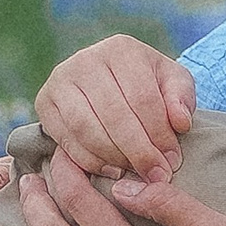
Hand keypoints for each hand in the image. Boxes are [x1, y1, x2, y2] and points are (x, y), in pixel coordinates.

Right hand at [34, 34, 195, 179]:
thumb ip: (182, 98)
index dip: (159, 134)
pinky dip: (89, 161)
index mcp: (122, 49)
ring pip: (87, 129)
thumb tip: (180, 122)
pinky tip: (111, 171)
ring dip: (114, 158)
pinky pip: (66, 140)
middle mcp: (86, 60)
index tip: (172, 161)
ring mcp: (60, 80)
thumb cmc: (147, 83)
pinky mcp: (44, 103)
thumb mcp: (173, 83)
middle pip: (114, 115)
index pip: (142, 98)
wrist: (110, 79)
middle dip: (138, 151)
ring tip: (134, 173)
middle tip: (155, 176)